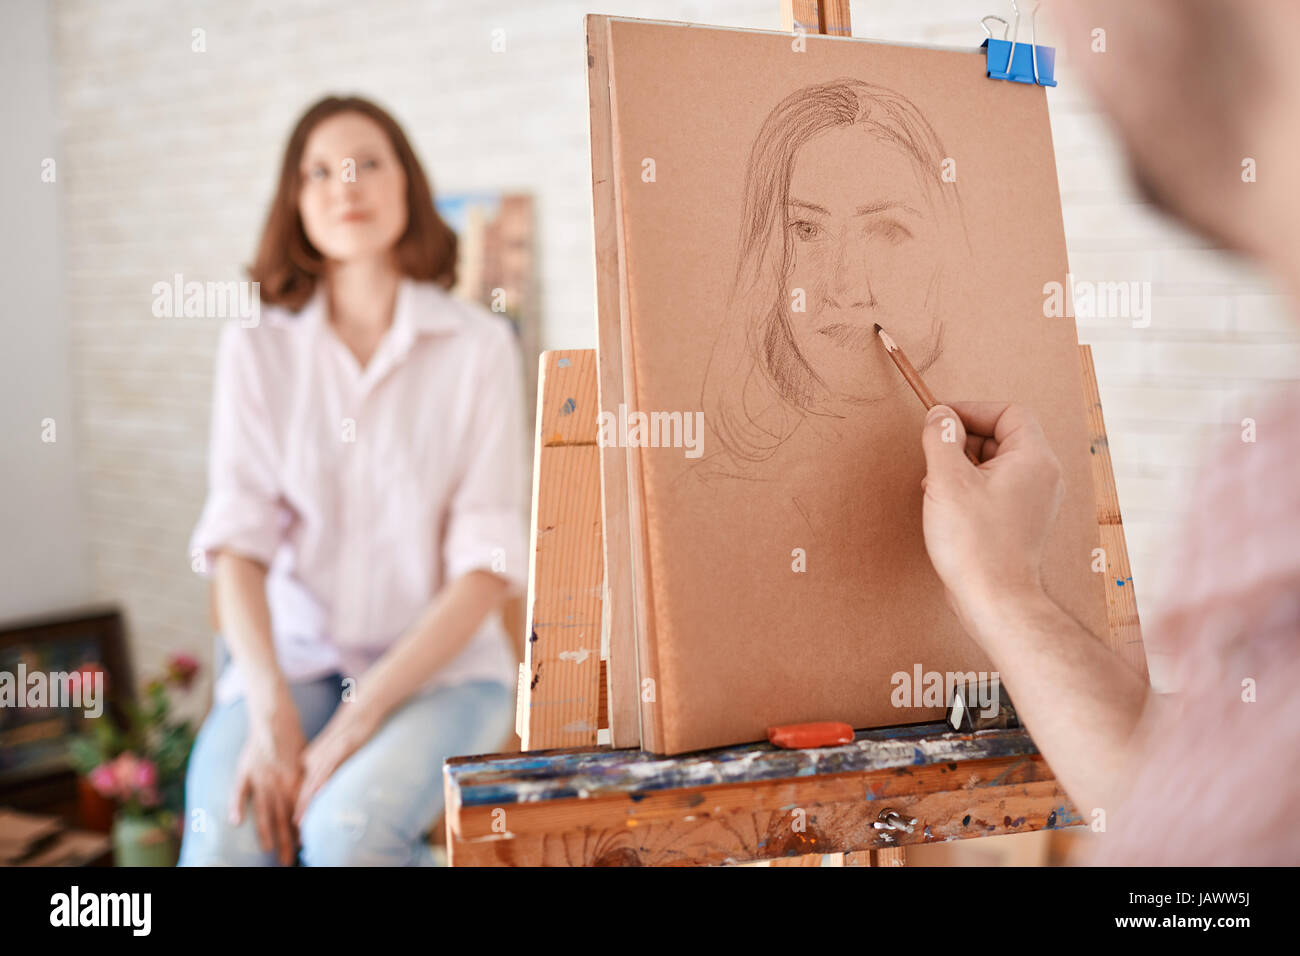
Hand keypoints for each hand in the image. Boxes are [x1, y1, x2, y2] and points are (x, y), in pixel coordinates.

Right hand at [229, 697, 304, 865]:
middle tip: (287, 860)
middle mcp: (279, 781)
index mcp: (295, 779)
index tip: (302, 848)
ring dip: (266, 830)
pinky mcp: (245, 770)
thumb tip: (314, 799)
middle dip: (286, 840)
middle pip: (283, 816)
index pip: (298, 811)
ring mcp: (261, 777)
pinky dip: (238, 805)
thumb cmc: (293, 739)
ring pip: (264, 809)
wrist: (275, 717)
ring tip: (268, 849)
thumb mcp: (305, 760)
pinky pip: (240, 790)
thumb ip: (305, 780)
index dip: (300, 830)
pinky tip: (236, 821)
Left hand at [292, 703, 377, 825]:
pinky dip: (321, 782)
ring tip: (301, 823)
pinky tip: (316, 795)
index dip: (297, 810)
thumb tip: (321, 790)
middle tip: (296, 835)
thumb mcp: (333, 753)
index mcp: (310, 761)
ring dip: (306, 804)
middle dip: (299, 813)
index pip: (300, 790)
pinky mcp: (340, 749)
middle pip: (303, 790)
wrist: (361, 709)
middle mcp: (314, 758)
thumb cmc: (349, 733)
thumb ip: (325, 769)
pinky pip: (328, 768)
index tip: (296, 830)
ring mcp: (326, 754)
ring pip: (312, 782)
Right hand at [919, 402, 1064, 635]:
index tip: (940, 421)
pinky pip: (995, 489)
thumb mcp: (947, 481)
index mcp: (1033, 459)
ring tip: (935, 485)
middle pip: (1001, 437)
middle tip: (933, 455)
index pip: (1008, 413)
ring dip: (962, 466)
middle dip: (962, 441)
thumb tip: (939, 416)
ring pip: (995, 465)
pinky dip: (970, 488)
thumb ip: (940, 439)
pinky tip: (945, 506)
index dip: (972, 411)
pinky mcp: (1020, 522)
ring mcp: (1034, 501)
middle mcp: (1042, 477)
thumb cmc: (975, 544)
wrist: (995, 600)